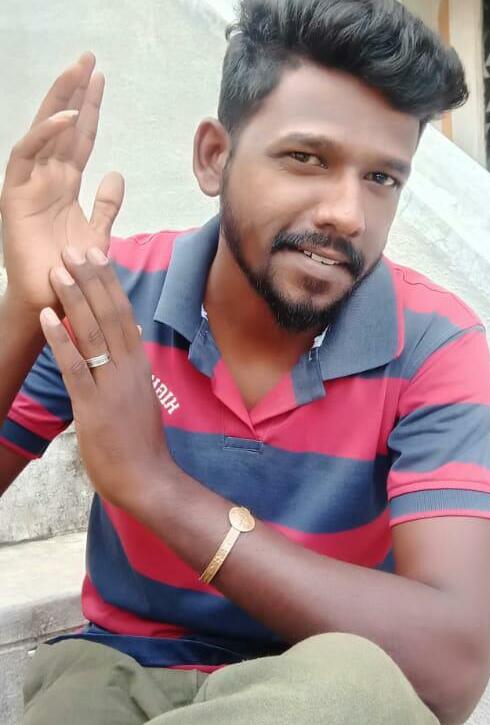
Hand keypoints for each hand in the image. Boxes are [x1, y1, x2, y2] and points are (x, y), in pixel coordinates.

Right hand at [0, 52, 123, 313]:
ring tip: (77, 71)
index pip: (79, 139)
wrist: (53, 300)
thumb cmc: (73, 271)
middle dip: (74, 93)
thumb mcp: (98, 232)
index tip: (101, 80)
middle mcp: (47, 178)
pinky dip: (44, 135)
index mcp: (65, 184)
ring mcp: (30, 184)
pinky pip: (27, 156)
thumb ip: (106, 204)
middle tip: (88, 58)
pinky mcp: (15, 194)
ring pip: (44, 132)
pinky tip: (65, 117)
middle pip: (63, 127)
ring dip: (61, 101)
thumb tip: (116, 173)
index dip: (90, 109)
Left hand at [39, 246, 172, 511]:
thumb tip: (126, 336)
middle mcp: (129, 369)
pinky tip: (48, 317)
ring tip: (59, 271)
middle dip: (92, 281)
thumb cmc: (142, 442)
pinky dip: (61, 340)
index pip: (125, 316)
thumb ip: (131, 366)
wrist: (148, 478)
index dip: (109, 285)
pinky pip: (75, 367)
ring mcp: (112, 386)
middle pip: (111, 315)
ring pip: (94, 334)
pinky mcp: (93, 406)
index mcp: (140, 365)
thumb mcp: (141, 396)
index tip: (98, 258)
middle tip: (76, 250)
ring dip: (75, 300)